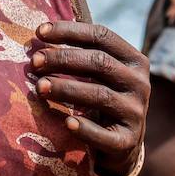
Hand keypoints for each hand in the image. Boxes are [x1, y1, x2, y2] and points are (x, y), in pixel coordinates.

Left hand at [32, 21, 149, 175]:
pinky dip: (85, 128)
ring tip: (39, 87)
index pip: (102, 36)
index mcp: (134, 60)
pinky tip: (66, 122)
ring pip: (100, 95)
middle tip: (34, 62)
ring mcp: (136, 113)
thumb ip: (81, 54)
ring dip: (66, 89)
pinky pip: (105, 135)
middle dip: (63, 59)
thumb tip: (40, 35)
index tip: (39, 32)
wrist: (124, 144)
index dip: (70, 31)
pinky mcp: (129, 141)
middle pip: (99, 62)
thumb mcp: (101, 73)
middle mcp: (140, 83)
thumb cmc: (103, 97)